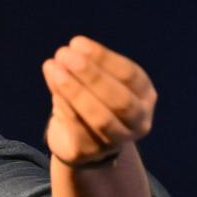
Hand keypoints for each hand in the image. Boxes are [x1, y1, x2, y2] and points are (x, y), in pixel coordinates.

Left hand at [41, 36, 156, 166]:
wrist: (81, 141)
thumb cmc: (90, 100)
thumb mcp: (92, 80)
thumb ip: (82, 68)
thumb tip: (63, 56)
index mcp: (144, 95)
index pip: (129, 75)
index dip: (103, 58)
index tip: (76, 43)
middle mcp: (139, 120)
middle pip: (120, 99)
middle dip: (91, 75)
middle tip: (63, 54)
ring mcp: (119, 140)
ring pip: (100, 118)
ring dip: (74, 90)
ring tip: (52, 67)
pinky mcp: (93, 153)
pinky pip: (79, 130)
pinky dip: (65, 107)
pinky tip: (53, 90)